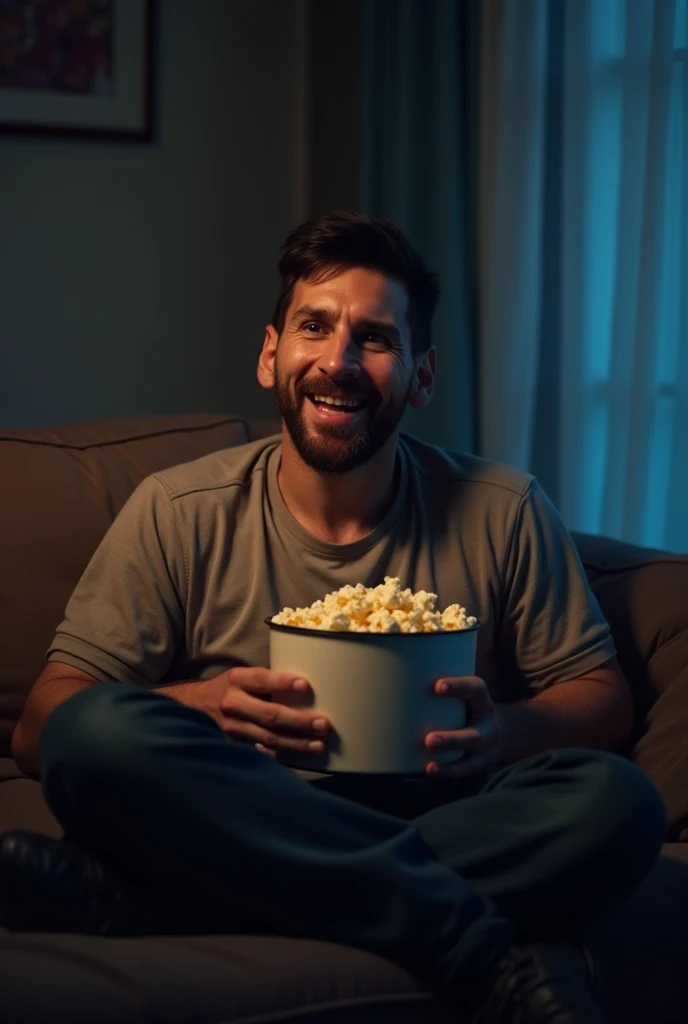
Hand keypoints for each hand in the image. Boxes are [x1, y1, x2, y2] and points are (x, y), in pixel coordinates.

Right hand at [197, 668, 329, 755]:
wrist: (192, 709)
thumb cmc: (227, 689)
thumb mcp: (240, 677)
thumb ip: (265, 682)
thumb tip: (305, 688)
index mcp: (237, 680)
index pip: (261, 680)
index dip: (282, 683)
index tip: (305, 686)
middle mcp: (233, 704)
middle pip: (269, 714)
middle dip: (299, 721)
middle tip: (323, 724)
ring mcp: (232, 728)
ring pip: (268, 738)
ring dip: (296, 743)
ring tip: (319, 745)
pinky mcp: (233, 746)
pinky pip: (262, 751)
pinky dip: (282, 754)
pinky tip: (300, 757)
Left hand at [424, 675, 502, 778]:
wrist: (500, 732)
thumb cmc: (466, 705)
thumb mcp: (464, 691)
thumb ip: (440, 681)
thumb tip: (395, 665)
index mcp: (481, 699)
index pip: (475, 689)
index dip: (458, 687)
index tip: (437, 686)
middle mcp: (487, 724)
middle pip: (473, 734)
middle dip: (451, 738)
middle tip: (428, 740)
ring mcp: (485, 748)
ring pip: (470, 757)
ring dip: (449, 761)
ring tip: (428, 761)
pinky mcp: (479, 763)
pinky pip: (465, 770)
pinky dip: (448, 771)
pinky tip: (429, 770)